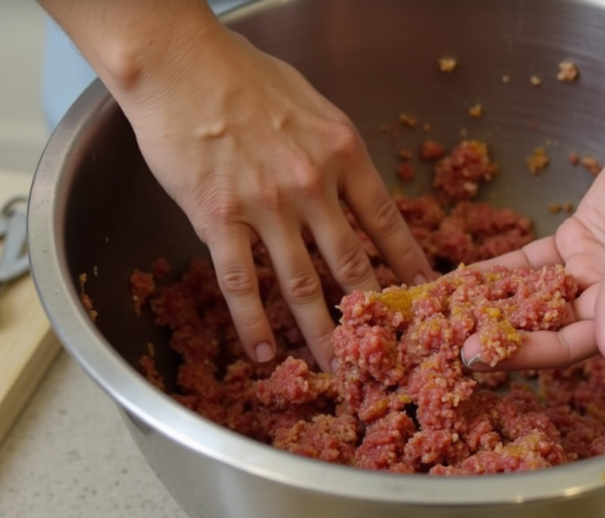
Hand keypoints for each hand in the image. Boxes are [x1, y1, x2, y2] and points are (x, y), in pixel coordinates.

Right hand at [119, 30, 434, 371]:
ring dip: (320, 333)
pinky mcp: (218, 219)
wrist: (180, 64)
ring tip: (334, 367)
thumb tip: (349, 182)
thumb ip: (334, 149)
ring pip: (301, 285)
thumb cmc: (243, 74)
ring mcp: (266, 206)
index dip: (408, 262)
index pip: (387, 220)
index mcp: (343, 153)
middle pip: (351, 264)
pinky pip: (240, 283)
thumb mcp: (312, 104)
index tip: (424, 291)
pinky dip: (253, 322)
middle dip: (371, 312)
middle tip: (386, 348)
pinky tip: (263, 351)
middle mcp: (312, 186)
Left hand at [462, 108, 604, 368]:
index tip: (475, 355)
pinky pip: (536, 264)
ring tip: (446, 309)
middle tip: (445, 336)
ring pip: (535, 296)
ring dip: (494, 302)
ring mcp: (592, 269)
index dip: (522, 353)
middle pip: (546, 326)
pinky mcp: (580, 241)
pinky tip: (467, 275)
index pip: (569, 343)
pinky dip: (505, 270)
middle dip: (498, 332)